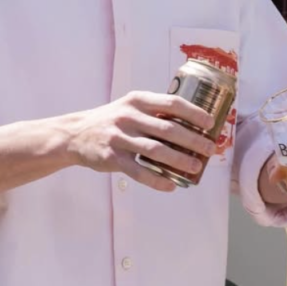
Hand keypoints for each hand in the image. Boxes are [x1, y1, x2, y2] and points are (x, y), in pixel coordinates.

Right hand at [66, 90, 215, 191]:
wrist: (76, 134)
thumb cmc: (112, 121)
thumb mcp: (130, 106)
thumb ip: (154, 113)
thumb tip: (192, 125)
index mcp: (137, 100)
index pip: (171, 103)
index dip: (194, 113)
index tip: (210, 123)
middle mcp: (128, 116)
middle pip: (168, 129)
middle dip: (193, 140)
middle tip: (210, 148)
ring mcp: (119, 137)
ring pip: (156, 151)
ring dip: (179, 160)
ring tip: (196, 167)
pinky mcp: (112, 157)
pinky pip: (138, 172)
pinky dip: (157, 180)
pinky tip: (171, 186)